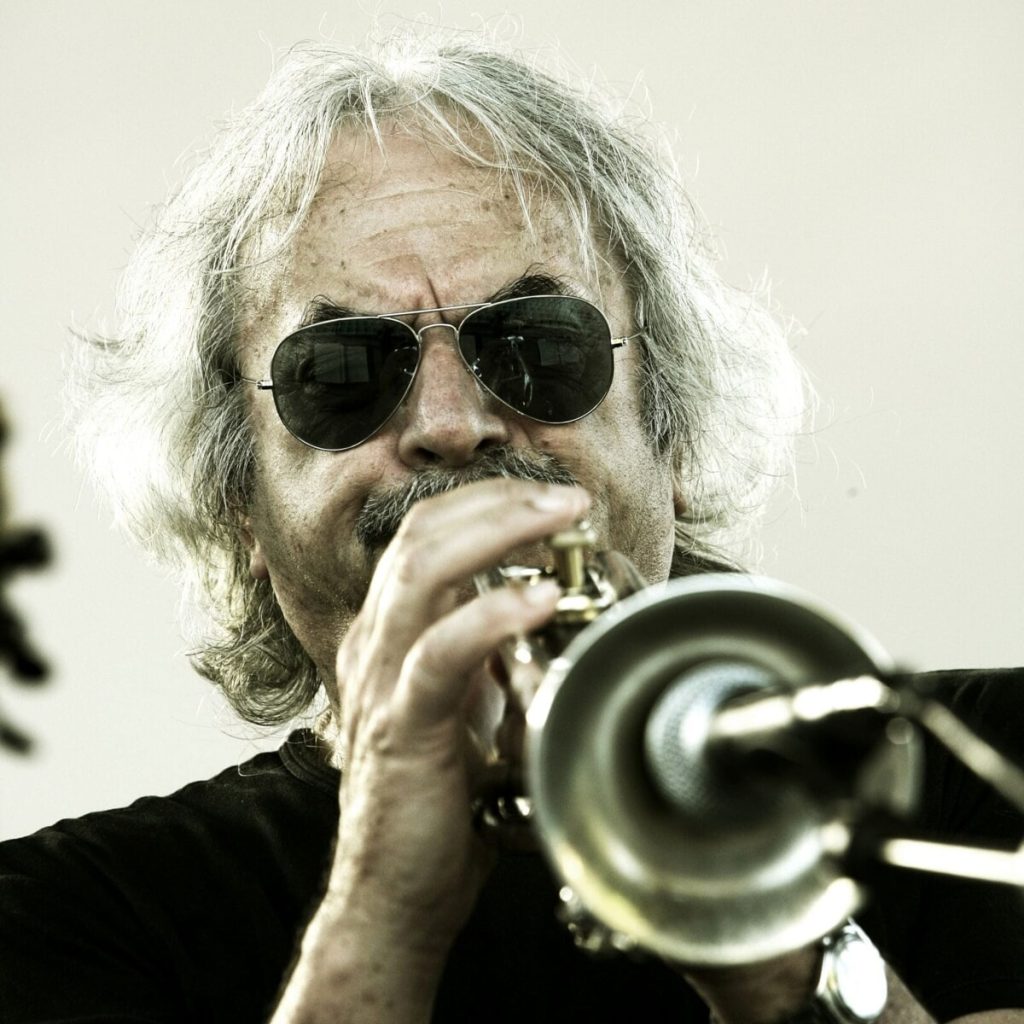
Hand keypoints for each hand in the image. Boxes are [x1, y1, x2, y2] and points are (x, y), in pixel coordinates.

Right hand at [281, 479, 589, 1017]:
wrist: (397, 892)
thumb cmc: (439, 801)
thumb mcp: (466, 705)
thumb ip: (482, 652)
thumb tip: (532, 602)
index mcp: (390, 634)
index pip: (427, 534)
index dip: (488, 503)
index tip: (551, 499)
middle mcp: (376, 643)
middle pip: (422, 534)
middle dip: (499, 501)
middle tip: (567, 499)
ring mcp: (380, 680)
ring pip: (422, 572)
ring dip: (498, 533)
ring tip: (558, 522)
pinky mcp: (399, 726)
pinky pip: (440, 653)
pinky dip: (493, 615)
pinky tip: (540, 599)